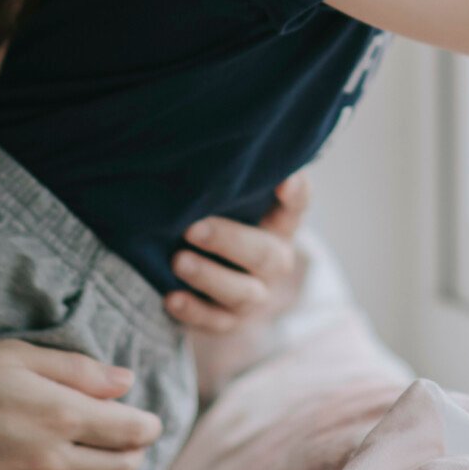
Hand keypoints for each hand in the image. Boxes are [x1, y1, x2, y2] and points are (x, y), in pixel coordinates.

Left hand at [164, 171, 312, 333]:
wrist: (220, 281)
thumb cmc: (224, 223)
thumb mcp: (233, 203)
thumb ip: (229, 183)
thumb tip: (202, 147)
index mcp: (281, 225)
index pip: (297, 206)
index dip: (295, 194)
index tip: (283, 182)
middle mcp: (275, 261)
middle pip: (265, 255)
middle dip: (229, 241)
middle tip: (193, 228)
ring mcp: (255, 295)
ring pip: (241, 293)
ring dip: (209, 277)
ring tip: (178, 261)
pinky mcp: (229, 322)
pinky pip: (214, 322)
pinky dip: (193, 311)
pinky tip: (171, 298)